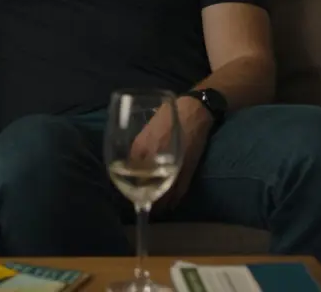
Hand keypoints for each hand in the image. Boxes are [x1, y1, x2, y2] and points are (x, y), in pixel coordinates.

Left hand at [131, 95, 213, 212]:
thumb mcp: (146, 130)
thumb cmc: (167, 116)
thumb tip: (130, 162)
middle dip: (142, 197)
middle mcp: (152, 158)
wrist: (192, 110)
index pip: (128, 174)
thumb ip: (138, 147)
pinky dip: (174, 200)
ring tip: (155, 210)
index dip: (128, 187)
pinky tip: (170, 206)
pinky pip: (179, 190)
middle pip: (144, 186)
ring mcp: (171, 165)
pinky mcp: (187, 168)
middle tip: (141, 204)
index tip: (129, 193)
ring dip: (159, 203)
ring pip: (162, 192)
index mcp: (138, 148)